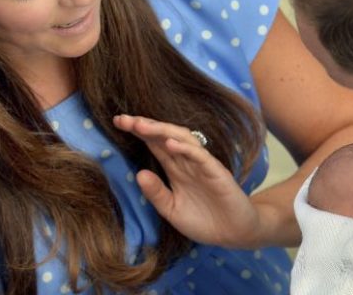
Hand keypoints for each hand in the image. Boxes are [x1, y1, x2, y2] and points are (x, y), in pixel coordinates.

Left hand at [113, 114, 261, 247]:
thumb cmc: (204, 220)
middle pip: (165, 137)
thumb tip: (138, 173)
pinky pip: (200, 156)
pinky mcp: (216, 171)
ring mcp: (202, 164)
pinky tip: (170, 144)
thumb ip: (156, 193)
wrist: (234, 233)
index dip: (138, 132)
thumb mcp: (172, 210)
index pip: (155, 144)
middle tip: (123, 119)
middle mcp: (187, 162)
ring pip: (182, 139)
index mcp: (175, 169)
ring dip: (162, 131)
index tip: (118, 122)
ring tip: (141, 125)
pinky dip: (185, 148)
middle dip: (144, 126)